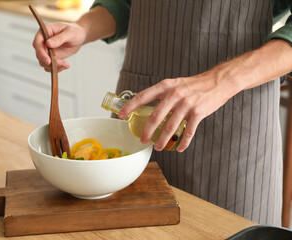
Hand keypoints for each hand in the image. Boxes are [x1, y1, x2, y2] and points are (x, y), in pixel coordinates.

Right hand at [33, 22, 86, 71]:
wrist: (80, 37)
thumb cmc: (75, 31)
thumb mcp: (69, 33)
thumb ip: (59, 38)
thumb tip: (48, 44)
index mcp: (45, 31)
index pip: (37, 42)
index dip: (40, 52)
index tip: (48, 61)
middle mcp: (43, 41)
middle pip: (39, 54)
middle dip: (49, 62)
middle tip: (62, 64)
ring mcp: (46, 50)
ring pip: (43, 62)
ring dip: (54, 66)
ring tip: (66, 65)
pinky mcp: (51, 57)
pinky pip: (49, 66)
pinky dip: (57, 68)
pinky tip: (66, 65)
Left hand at [117, 66, 238, 151]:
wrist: (218, 81)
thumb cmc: (194, 84)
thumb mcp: (174, 84)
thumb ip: (162, 94)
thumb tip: (147, 106)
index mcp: (166, 86)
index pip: (143, 97)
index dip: (130, 107)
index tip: (120, 115)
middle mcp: (175, 94)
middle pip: (155, 116)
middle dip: (147, 131)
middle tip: (142, 139)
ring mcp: (187, 104)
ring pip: (170, 127)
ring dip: (163, 140)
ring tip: (158, 147)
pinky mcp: (198, 113)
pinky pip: (188, 132)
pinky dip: (183, 142)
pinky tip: (179, 148)